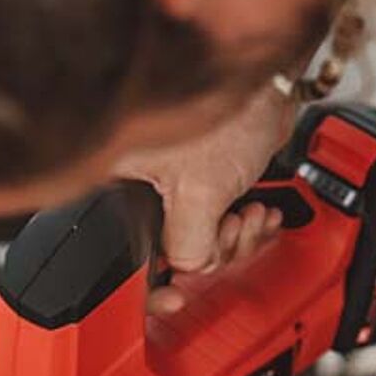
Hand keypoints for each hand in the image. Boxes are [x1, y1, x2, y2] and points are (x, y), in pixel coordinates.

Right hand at [116, 86, 296, 314]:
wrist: (265, 74)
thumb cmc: (225, 108)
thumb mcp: (200, 193)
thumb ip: (186, 248)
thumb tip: (186, 269)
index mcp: (110, 182)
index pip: (117, 253)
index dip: (146, 288)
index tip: (173, 301)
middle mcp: (129, 183)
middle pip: (165, 251)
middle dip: (212, 249)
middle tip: (233, 228)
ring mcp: (163, 181)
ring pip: (194, 238)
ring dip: (233, 237)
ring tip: (252, 214)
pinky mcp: (195, 177)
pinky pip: (212, 219)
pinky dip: (239, 223)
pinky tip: (257, 210)